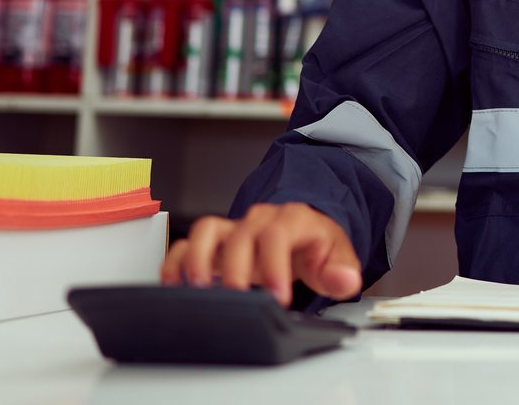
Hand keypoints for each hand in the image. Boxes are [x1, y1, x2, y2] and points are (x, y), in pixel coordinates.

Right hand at [160, 202, 361, 307]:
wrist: (305, 235)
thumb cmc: (319, 247)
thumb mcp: (340, 258)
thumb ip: (342, 271)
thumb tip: (344, 279)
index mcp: (293, 220)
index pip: (278, 234)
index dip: (274, 265)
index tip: (277, 297)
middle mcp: (260, 219)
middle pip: (241, 235)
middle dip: (237, 268)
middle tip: (238, 299)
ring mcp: (236, 228)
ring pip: (208, 230)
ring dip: (199, 258)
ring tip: (200, 288)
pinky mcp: (217, 241)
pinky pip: (189, 241)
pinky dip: (177, 259)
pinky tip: (175, 283)